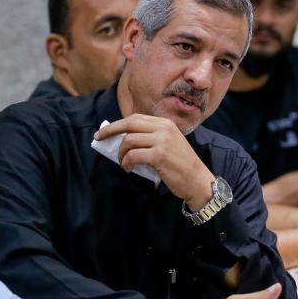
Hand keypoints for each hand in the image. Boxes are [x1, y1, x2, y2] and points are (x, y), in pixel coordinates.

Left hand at [95, 114, 214, 209]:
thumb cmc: (180, 165)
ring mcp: (162, 141)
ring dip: (121, 153)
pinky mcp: (159, 155)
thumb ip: (150, 138)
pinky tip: (128, 168)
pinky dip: (126, 162)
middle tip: (99, 139)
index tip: (104, 132)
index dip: (117, 124)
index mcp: (165, 124)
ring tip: (123, 163)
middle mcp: (164, 128)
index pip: (135, 118)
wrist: (197, 180)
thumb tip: (123, 140)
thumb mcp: (168, 144)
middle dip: (110, 130)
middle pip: (129, 123)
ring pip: (129, 140)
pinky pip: (133, 155)